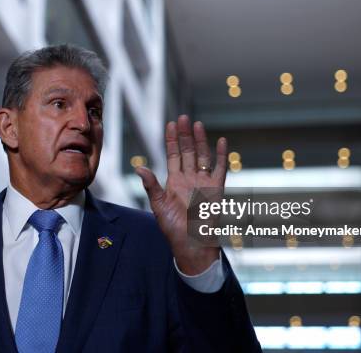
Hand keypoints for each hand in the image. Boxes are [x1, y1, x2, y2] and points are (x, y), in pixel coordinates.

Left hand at [135, 115, 227, 274]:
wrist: (192, 243)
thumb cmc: (173, 228)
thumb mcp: (159, 205)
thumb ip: (152, 185)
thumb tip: (139, 167)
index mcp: (174, 181)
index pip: (173, 155)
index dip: (172, 140)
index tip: (170, 124)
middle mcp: (189, 178)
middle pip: (187, 151)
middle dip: (185, 135)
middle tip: (183, 118)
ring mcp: (203, 182)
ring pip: (202, 156)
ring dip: (200, 140)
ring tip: (197, 124)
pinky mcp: (216, 189)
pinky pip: (220, 168)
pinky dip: (221, 155)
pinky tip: (220, 141)